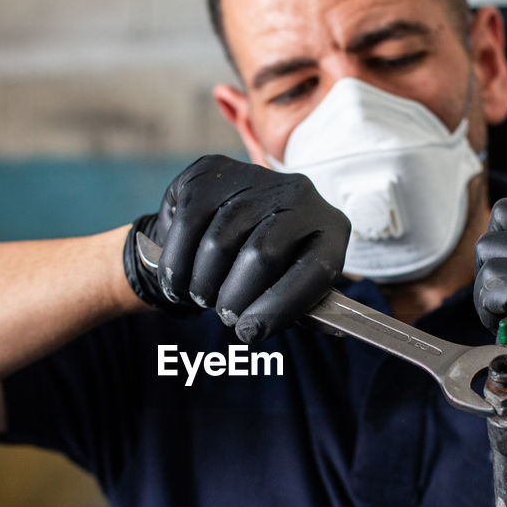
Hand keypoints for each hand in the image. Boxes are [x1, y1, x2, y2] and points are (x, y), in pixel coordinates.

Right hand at [123, 154, 349, 342]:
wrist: (224, 220)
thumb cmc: (268, 266)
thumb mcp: (291, 285)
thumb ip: (299, 308)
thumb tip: (315, 329)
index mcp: (330, 228)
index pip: (315, 270)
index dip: (280, 308)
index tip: (249, 331)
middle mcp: (298, 195)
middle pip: (262, 254)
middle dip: (234, 297)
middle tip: (224, 315)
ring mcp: (252, 179)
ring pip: (218, 245)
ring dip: (202, 285)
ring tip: (203, 296)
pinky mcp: (208, 175)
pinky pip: (186, 228)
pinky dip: (176, 266)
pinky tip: (179, 281)